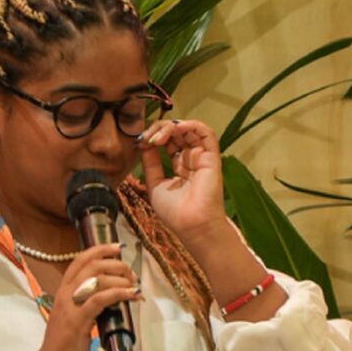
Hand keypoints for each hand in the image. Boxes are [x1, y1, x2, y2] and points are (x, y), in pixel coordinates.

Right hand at [31, 244, 139, 350]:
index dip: (100, 250)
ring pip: (97, 279)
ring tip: (135, 287)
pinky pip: (101, 299)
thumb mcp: (75, 317)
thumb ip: (88, 304)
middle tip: (132, 274)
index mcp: (63, 291)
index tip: (119, 248)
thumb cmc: (64, 345)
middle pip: (92, 265)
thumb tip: (111, 295)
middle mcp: (65, 294)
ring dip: (121, 279)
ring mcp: (70, 307)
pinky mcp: (78, 322)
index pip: (80, 260)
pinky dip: (120, 293)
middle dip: (117, 264)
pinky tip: (132, 295)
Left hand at [139, 118, 229, 241]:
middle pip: (177, 133)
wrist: (192, 225)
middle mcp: (192, 159)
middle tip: (145, 137)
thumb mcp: (155, 184)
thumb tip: (144, 144)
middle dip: (158, 130)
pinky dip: (189, 125)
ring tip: (157, 137)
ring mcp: (202, 157)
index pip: (168, 142)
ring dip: (170, 127)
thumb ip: (151, 163)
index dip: (153, 137)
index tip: (139, 142)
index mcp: (180, 167)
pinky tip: (173, 131)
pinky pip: (205, 132)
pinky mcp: (212, 156)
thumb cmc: (175, 213)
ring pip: (189, 129)